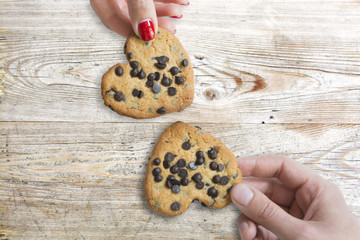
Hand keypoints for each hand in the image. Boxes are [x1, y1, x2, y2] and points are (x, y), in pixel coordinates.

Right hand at [90, 0, 188, 40]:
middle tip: (172, 29)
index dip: (136, 34)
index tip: (154, 40)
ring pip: (141, 5)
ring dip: (162, 10)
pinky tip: (179, 0)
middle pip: (130, 15)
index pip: (115, 22)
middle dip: (155, 23)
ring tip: (178, 11)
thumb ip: (139, 6)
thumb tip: (147, 33)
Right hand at [230, 155, 359, 239]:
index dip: (257, 164)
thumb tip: (240, 192)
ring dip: (250, 218)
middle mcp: (304, 203)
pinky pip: (264, 227)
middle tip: (229, 198)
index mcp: (316, 191)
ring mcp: (294, 221)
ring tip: (247, 231)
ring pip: (263, 209)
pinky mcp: (286, 237)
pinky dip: (254, 232)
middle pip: (268, 188)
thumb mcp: (301, 234)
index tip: (234, 167)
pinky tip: (252, 238)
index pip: (282, 167)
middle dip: (249, 195)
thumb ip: (268, 213)